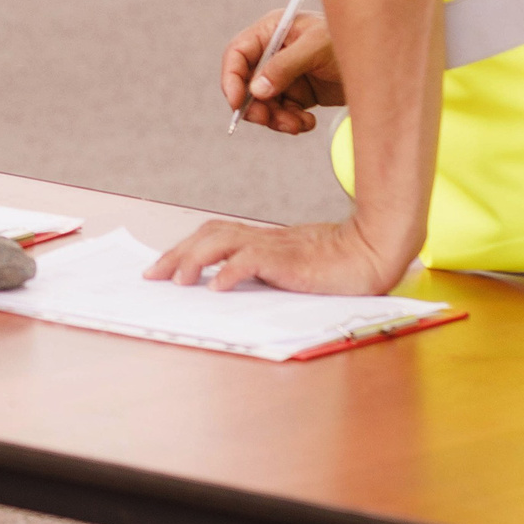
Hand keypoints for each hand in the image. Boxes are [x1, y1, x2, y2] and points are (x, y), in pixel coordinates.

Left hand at [141, 217, 407, 294]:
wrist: (370, 252)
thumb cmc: (333, 266)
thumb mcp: (288, 268)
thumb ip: (261, 271)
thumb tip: (223, 288)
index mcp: (259, 240)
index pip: (211, 235)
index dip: (183, 249)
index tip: (159, 267)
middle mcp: (261, 238)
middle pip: (208, 236)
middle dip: (177, 254)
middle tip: (153, 275)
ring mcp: (274, 246)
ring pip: (222, 242)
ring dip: (195, 260)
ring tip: (177, 280)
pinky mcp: (289, 259)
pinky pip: (253, 260)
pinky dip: (231, 272)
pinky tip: (217, 286)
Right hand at [223, 9, 340, 133]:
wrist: (383, 63)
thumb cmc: (350, 41)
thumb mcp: (316, 48)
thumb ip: (284, 66)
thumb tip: (257, 89)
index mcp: (273, 31)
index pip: (239, 53)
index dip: (232, 77)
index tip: (237, 103)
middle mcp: (275, 52)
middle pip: (247, 83)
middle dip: (255, 105)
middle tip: (269, 120)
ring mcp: (286, 75)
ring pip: (264, 103)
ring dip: (276, 119)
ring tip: (297, 125)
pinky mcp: (300, 94)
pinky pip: (283, 113)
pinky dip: (291, 122)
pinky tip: (307, 123)